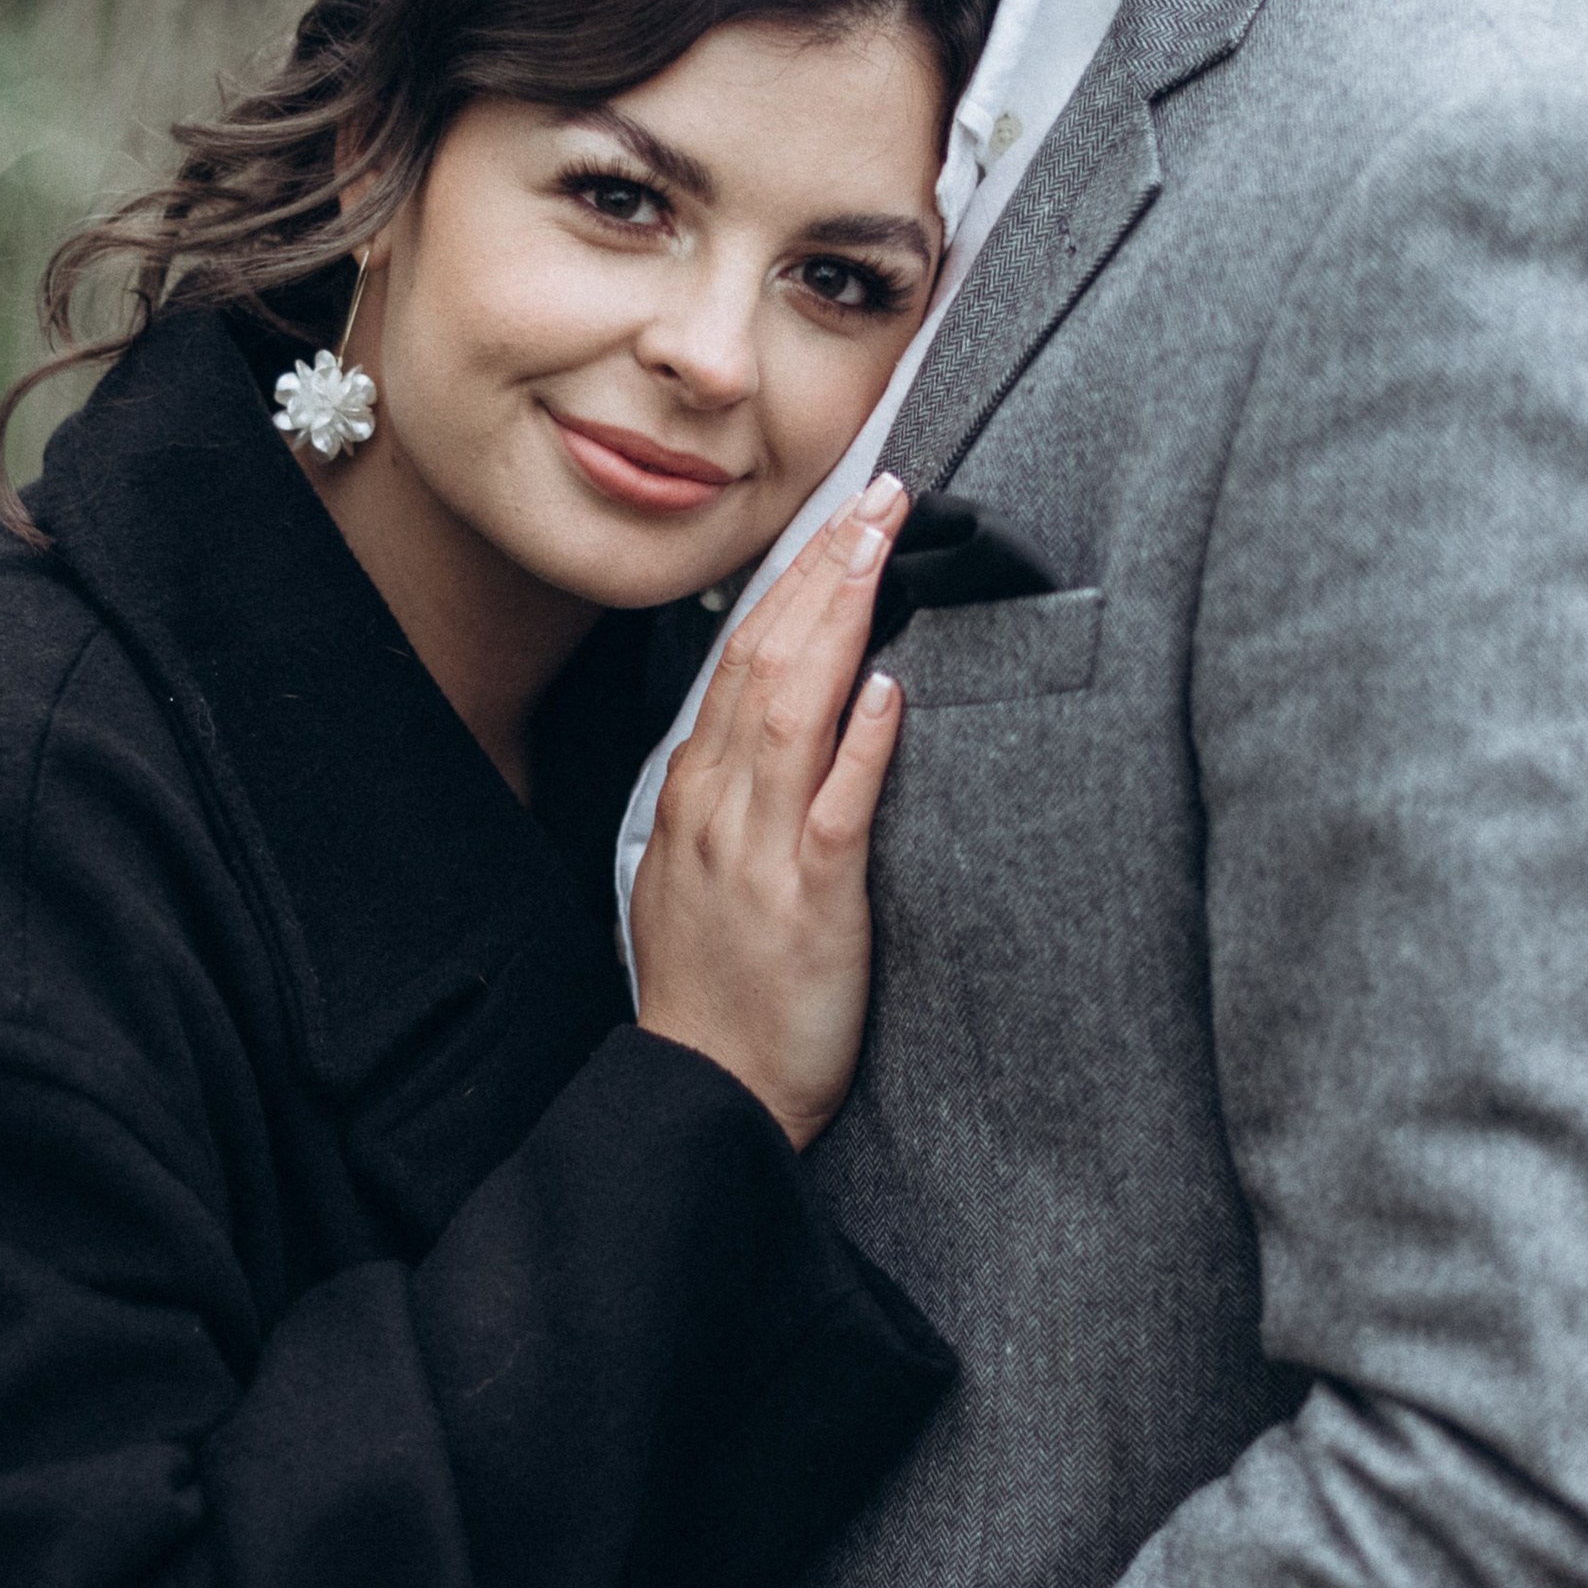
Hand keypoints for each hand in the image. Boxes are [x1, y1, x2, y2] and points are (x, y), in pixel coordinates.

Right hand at [630, 473, 906, 1150]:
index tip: (840, 516)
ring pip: (791, 707)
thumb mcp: (702, 872)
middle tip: (876, 491)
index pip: (742, 655)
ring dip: (839, 617)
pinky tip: (888, 687)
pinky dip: (859, 741)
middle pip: (765, 656)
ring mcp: (759, 848)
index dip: (794, 578)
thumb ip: (738, 791)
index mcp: (699, 793)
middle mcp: (721, 805)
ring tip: (880, 546)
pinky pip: (834, 807)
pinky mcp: (808, 900)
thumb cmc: (718, 994)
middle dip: (822, 566)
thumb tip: (785, 719)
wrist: (708, 1095)